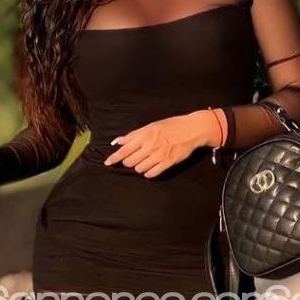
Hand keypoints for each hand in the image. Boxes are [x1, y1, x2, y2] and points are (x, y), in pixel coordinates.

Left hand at [104, 110, 223, 177]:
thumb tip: (118, 141)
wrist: (191, 130)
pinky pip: (152, 173)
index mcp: (144, 135)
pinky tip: (150, 168)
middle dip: (129, 161)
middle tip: (134, 157)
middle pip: (130, 162)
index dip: (114, 158)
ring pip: (140, 168)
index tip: (107, 163)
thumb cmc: (170, 126)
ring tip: (145, 160)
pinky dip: (148, 173)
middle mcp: (150, 146)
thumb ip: (133, 135)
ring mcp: (159, 155)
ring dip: (139, 167)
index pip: (124, 150)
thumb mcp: (150, 126)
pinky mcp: (168, 162)